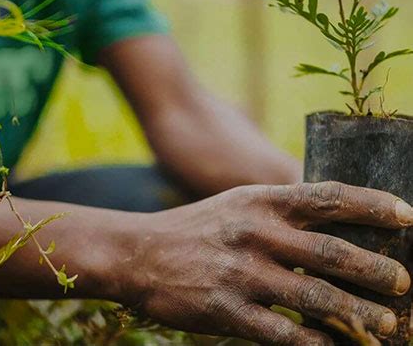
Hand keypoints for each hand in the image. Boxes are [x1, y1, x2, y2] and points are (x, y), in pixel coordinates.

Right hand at [126, 182, 411, 344]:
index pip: (328, 197)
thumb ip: (280, 210)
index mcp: (260, 200)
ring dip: (359, 313)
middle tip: (405, 281)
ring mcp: (243, 272)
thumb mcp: (239, 204)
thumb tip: (330, 220)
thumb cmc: (199, 226)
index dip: (372, 204)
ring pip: (317, 297)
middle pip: (332, 251)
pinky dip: (316, 342)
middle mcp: (256, 232)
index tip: (407, 215)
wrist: (143, 252)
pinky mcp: (227, 310)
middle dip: (377, 269)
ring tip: (389, 323)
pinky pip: (284, 332)